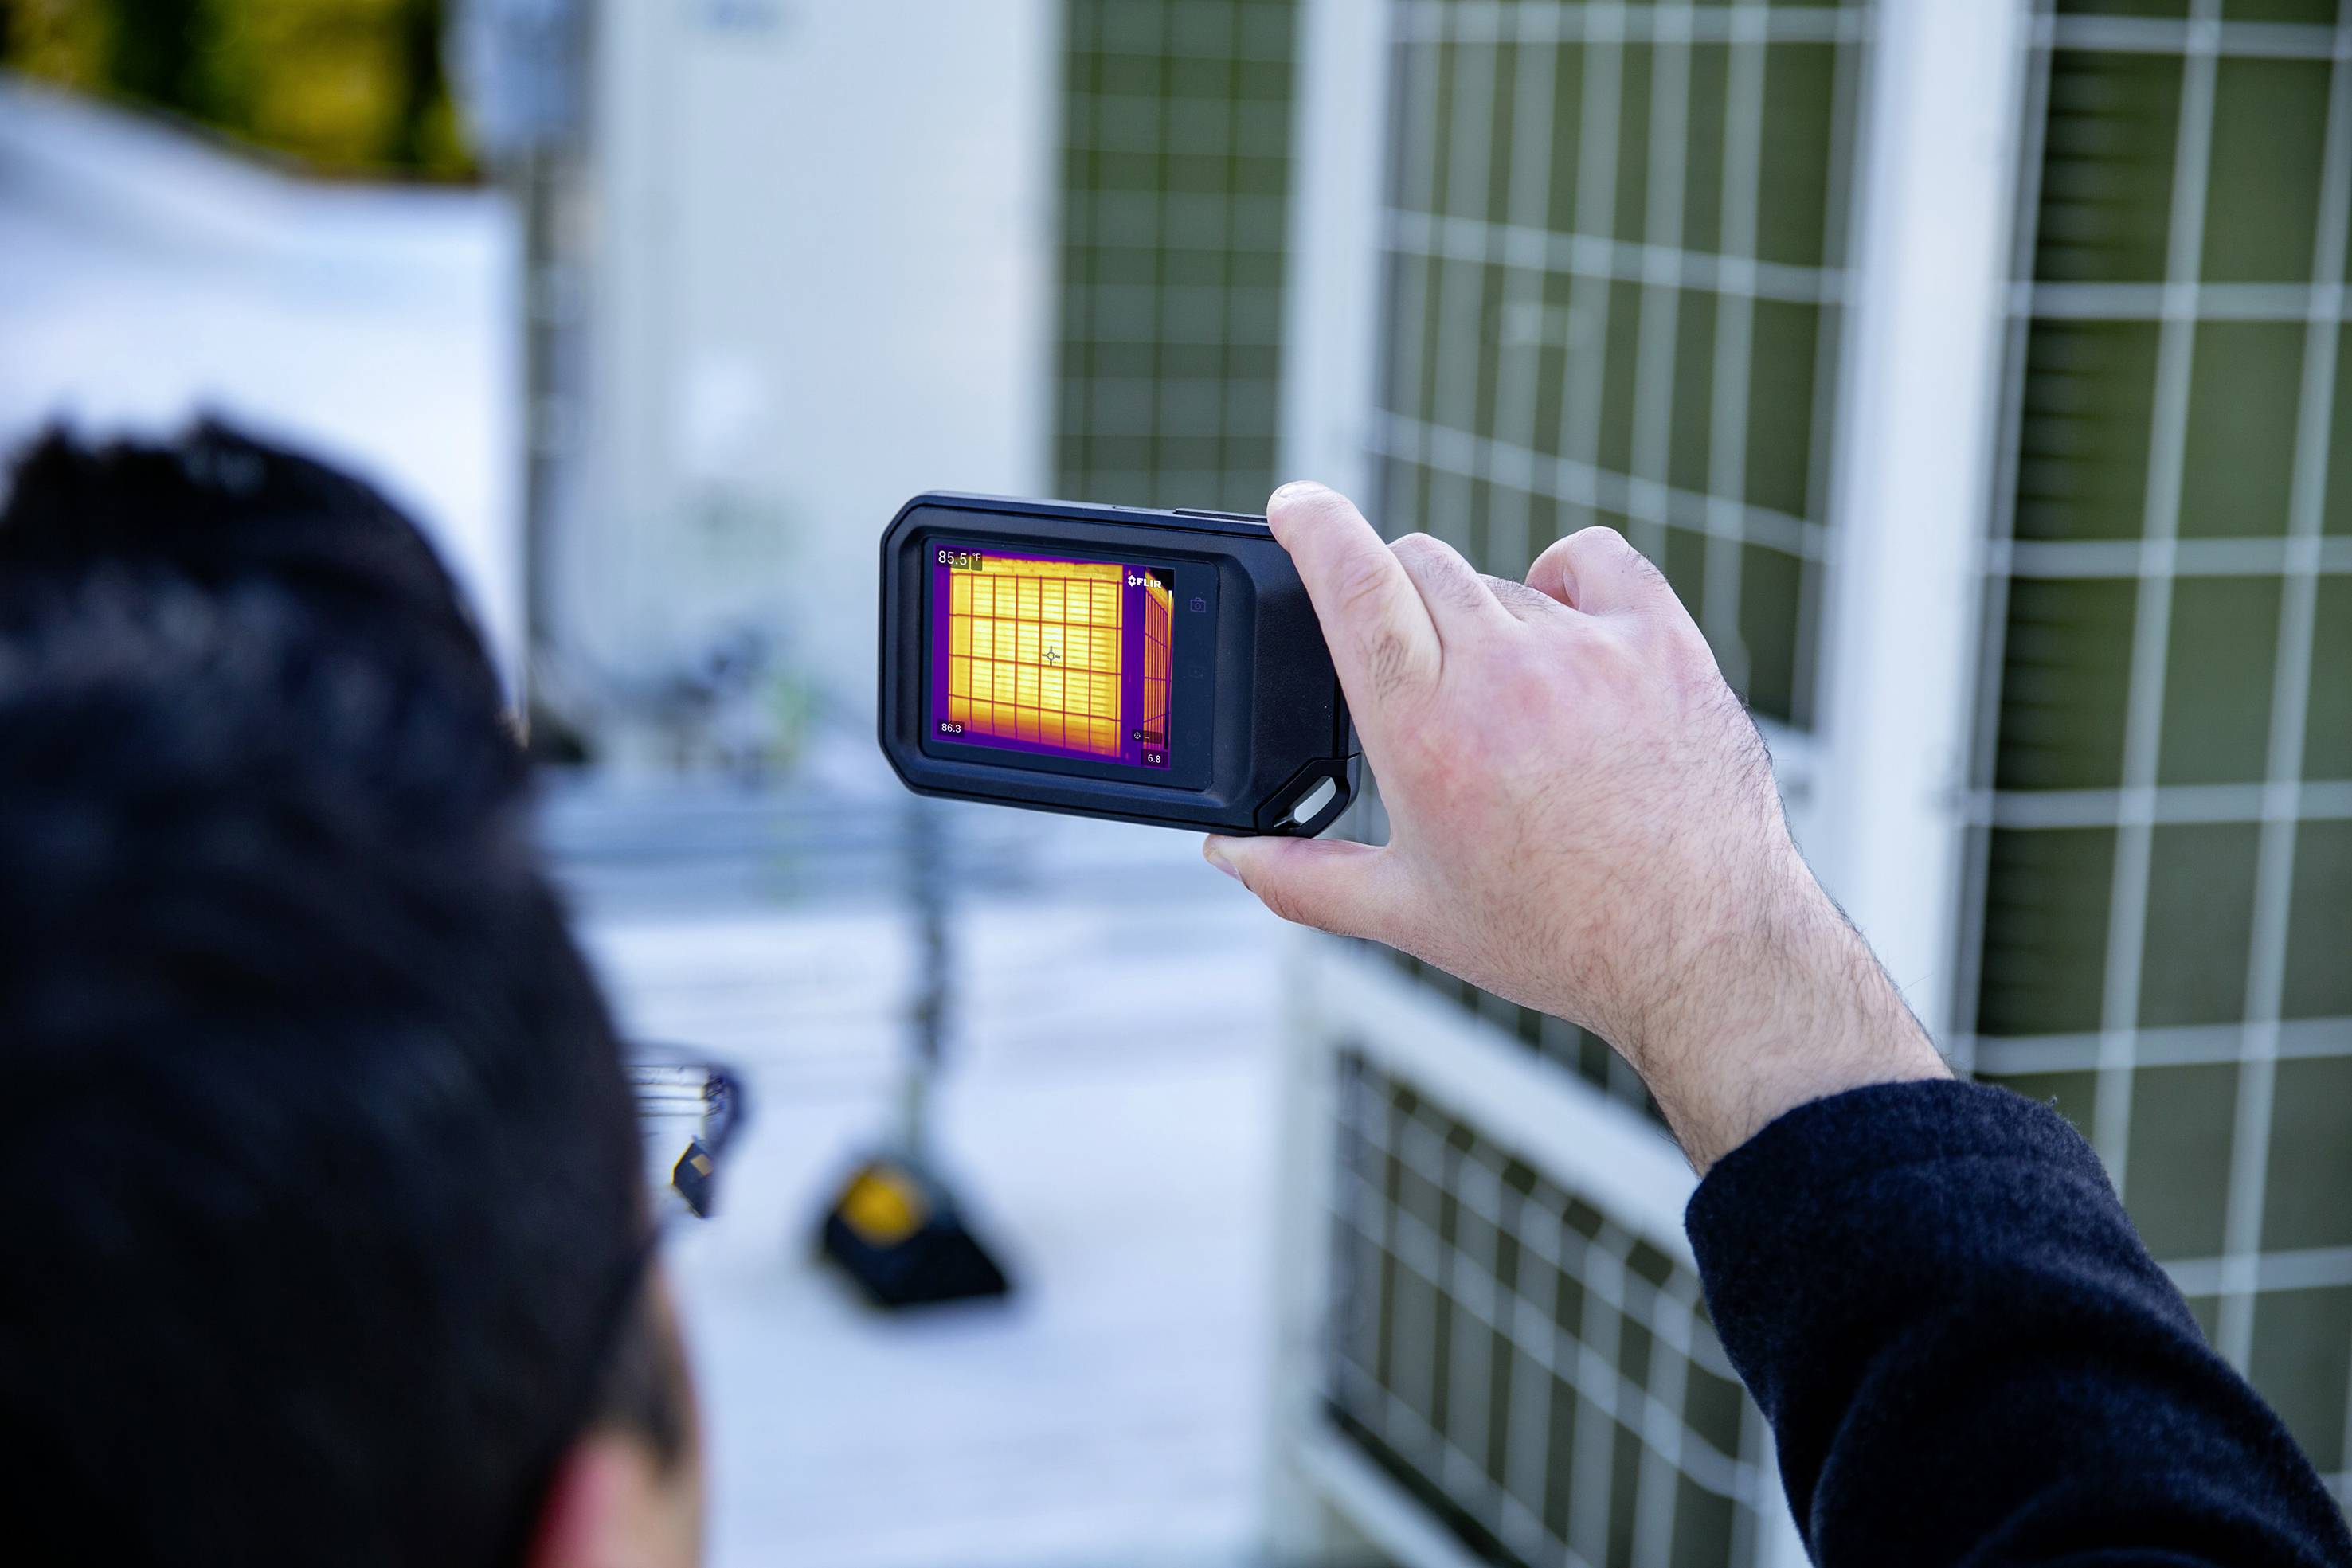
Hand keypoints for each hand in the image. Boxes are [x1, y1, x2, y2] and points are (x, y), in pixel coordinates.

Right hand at [1205, 482, 1947, 1169]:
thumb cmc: (1561, 938)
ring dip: (1482, 618)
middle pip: (1417, 564)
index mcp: (1425, 737)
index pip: (1352, 583)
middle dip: (1395, 595)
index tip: (1294, 504)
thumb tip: (1227, 853)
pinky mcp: (1661, 640)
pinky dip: (1566, 579)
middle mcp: (1502, 677)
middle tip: (1414, 664)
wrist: (1703, 951)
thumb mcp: (1412, 917)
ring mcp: (1587, 651)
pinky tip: (1564, 628)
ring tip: (1511, 707)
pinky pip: (1592, 559)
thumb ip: (1301, 878)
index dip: (1312, 524)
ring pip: (1498, 579)